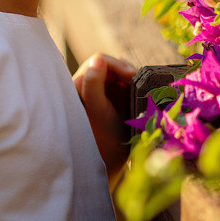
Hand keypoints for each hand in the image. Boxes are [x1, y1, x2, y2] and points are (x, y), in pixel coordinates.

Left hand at [73, 53, 135, 182]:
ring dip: (130, 76)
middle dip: (125, 70)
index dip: (117, 65)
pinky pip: (124, 82)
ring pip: (118, 73)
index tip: (132, 76)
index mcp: (80, 86)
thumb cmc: (102, 137)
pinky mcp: (114, 99)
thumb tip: (98, 59)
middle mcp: (90, 86)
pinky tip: (139, 89)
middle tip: (137, 81)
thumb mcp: (98, 110)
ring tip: (139, 86)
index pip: (99, 61)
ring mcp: (103, 92)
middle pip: (109, 65)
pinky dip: (133, 83)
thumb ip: (94, 84)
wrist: (113, 160)